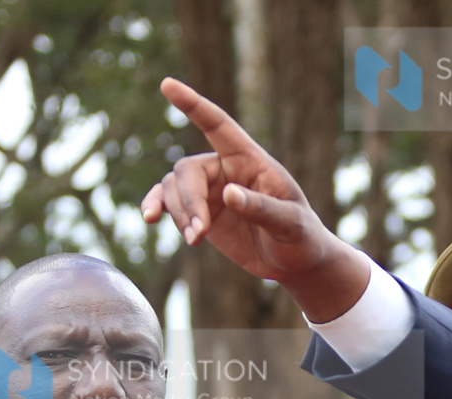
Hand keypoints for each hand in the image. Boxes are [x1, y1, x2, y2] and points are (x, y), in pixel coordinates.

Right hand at [141, 78, 372, 319]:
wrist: (294, 262)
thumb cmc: (301, 237)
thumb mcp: (290, 224)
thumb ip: (261, 208)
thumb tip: (228, 194)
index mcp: (250, 160)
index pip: (219, 126)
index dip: (193, 105)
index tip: (168, 84)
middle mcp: (225, 168)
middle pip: (187, 170)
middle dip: (188, 200)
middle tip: (198, 232)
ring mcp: (209, 189)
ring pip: (174, 188)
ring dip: (179, 213)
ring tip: (195, 239)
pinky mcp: (199, 210)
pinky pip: (168, 201)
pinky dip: (157, 207)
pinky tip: (150, 218)